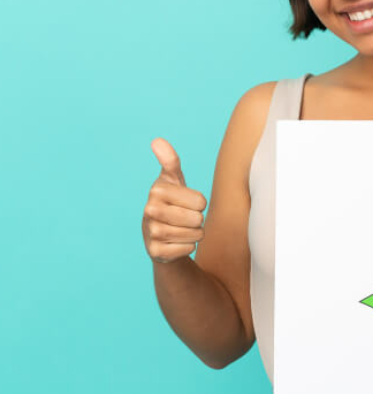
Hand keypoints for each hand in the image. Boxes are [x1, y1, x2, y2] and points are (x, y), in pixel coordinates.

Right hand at [142, 138, 207, 264]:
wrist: (160, 235)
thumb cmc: (172, 202)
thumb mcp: (173, 180)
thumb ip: (170, 161)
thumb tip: (156, 141)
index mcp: (157, 191)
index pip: (201, 201)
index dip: (200, 204)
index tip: (186, 203)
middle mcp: (150, 211)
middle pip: (197, 219)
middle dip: (197, 220)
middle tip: (185, 218)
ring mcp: (151, 233)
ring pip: (194, 235)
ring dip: (195, 234)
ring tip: (182, 229)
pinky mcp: (155, 252)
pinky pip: (188, 249)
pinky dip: (188, 247)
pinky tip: (177, 243)